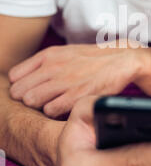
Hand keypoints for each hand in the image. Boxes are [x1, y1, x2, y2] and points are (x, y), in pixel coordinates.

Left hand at [9, 42, 147, 117]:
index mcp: (48, 55)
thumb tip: (21, 80)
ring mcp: (64, 81)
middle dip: (27, 98)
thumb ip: (42, 63)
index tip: (31, 91)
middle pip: (19, 92)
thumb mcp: (65, 52)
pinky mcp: (76, 96)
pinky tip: (65, 109)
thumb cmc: (92, 60)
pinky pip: (50, 111)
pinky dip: (55, 113)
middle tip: (41, 101)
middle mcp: (53, 67)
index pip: (14, 77)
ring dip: (40, 107)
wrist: (122, 60)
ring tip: (53, 105)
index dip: (20, 87)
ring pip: (31, 101)